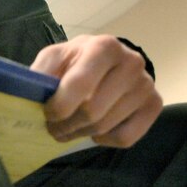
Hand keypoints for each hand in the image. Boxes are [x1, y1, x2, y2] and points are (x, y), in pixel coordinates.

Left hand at [31, 35, 162, 147]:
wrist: (111, 61)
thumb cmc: (78, 61)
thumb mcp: (56, 57)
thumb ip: (41, 72)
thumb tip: (32, 93)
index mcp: (104, 47)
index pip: (80, 85)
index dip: (58, 106)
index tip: (47, 112)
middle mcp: (131, 62)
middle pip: (92, 111)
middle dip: (66, 125)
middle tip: (55, 126)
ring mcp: (146, 84)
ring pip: (106, 127)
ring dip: (81, 133)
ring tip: (72, 126)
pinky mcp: (154, 105)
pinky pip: (125, 138)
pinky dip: (105, 140)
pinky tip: (97, 128)